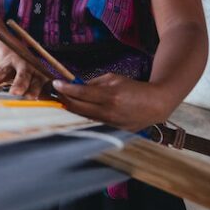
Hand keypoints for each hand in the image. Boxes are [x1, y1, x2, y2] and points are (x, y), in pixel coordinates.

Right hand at [0, 48, 54, 98]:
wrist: (20, 55)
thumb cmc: (35, 76)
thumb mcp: (42, 81)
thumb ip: (47, 94)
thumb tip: (60, 107)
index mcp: (38, 74)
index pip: (38, 81)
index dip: (35, 89)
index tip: (32, 98)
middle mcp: (26, 68)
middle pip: (23, 75)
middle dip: (19, 83)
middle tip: (15, 93)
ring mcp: (12, 66)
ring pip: (5, 71)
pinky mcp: (1, 65)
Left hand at [52, 73, 171, 131]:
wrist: (154, 105)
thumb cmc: (134, 88)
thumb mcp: (113, 79)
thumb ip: (93, 83)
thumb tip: (76, 86)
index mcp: (109, 96)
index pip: (81, 92)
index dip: (66, 88)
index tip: (56, 83)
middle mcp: (108, 111)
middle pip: (77, 107)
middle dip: (64, 99)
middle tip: (57, 92)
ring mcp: (109, 123)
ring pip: (82, 116)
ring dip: (71, 107)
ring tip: (65, 99)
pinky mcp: (111, 130)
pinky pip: (91, 121)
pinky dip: (83, 114)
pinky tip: (78, 108)